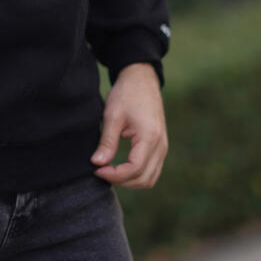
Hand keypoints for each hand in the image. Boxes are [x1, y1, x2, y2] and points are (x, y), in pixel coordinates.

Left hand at [90, 62, 167, 188]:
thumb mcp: (112, 115)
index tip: (97, 170)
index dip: (115, 175)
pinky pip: (152, 170)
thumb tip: (97, 163)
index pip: (135, 169)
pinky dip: (137, 174)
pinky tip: (120, 168)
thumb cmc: (126, 93)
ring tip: (109, 172)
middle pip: (144, 178)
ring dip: (130, 181)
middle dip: (121, 181)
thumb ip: (107, 141)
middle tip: (100, 172)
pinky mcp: (160, 146)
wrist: (141, 79)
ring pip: (150, 178)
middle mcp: (161, 145)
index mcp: (150, 137)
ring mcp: (163, 146)